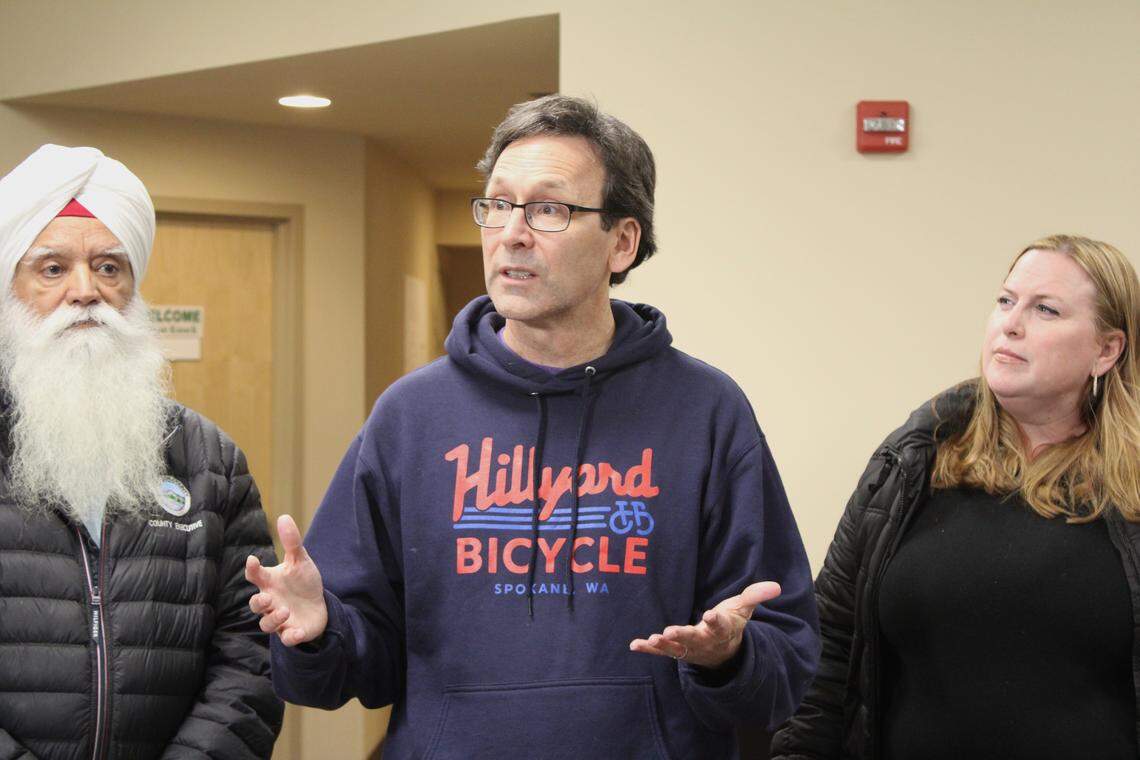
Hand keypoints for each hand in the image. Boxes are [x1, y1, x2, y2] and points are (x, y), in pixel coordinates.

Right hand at [246, 514, 327, 645]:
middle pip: (255, 605)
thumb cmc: (303, 582)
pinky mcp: (292, 633)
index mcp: (271, 582)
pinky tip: (296, 632)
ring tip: (285, 610)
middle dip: (258, 602)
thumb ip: (292, 542)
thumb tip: (283, 516)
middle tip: (266, 598)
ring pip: (266, 625)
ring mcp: (280, 619)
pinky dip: (290, 637)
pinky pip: (286, 639)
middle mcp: (271, 601)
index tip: (253, 560)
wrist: (318, 605)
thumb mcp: (301, 560)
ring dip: (273, 619)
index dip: (252, 569)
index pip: (256, 575)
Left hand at [629, 581, 781, 667]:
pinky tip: (634, 645)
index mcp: (722, 629)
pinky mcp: (677, 651)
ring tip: (654, 638)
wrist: (723, 653)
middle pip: (695, 639)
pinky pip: (661, 652)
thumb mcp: (743, 609)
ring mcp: (690, 648)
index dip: (716, 620)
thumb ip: (755, 595)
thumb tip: (775, 585)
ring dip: (665, 644)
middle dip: (683, 635)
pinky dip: (648, 649)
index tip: (711, 614)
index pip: (721, 625)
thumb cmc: (730, 624)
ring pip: (677, 648)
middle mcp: (706, 641)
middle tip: (671, 631)